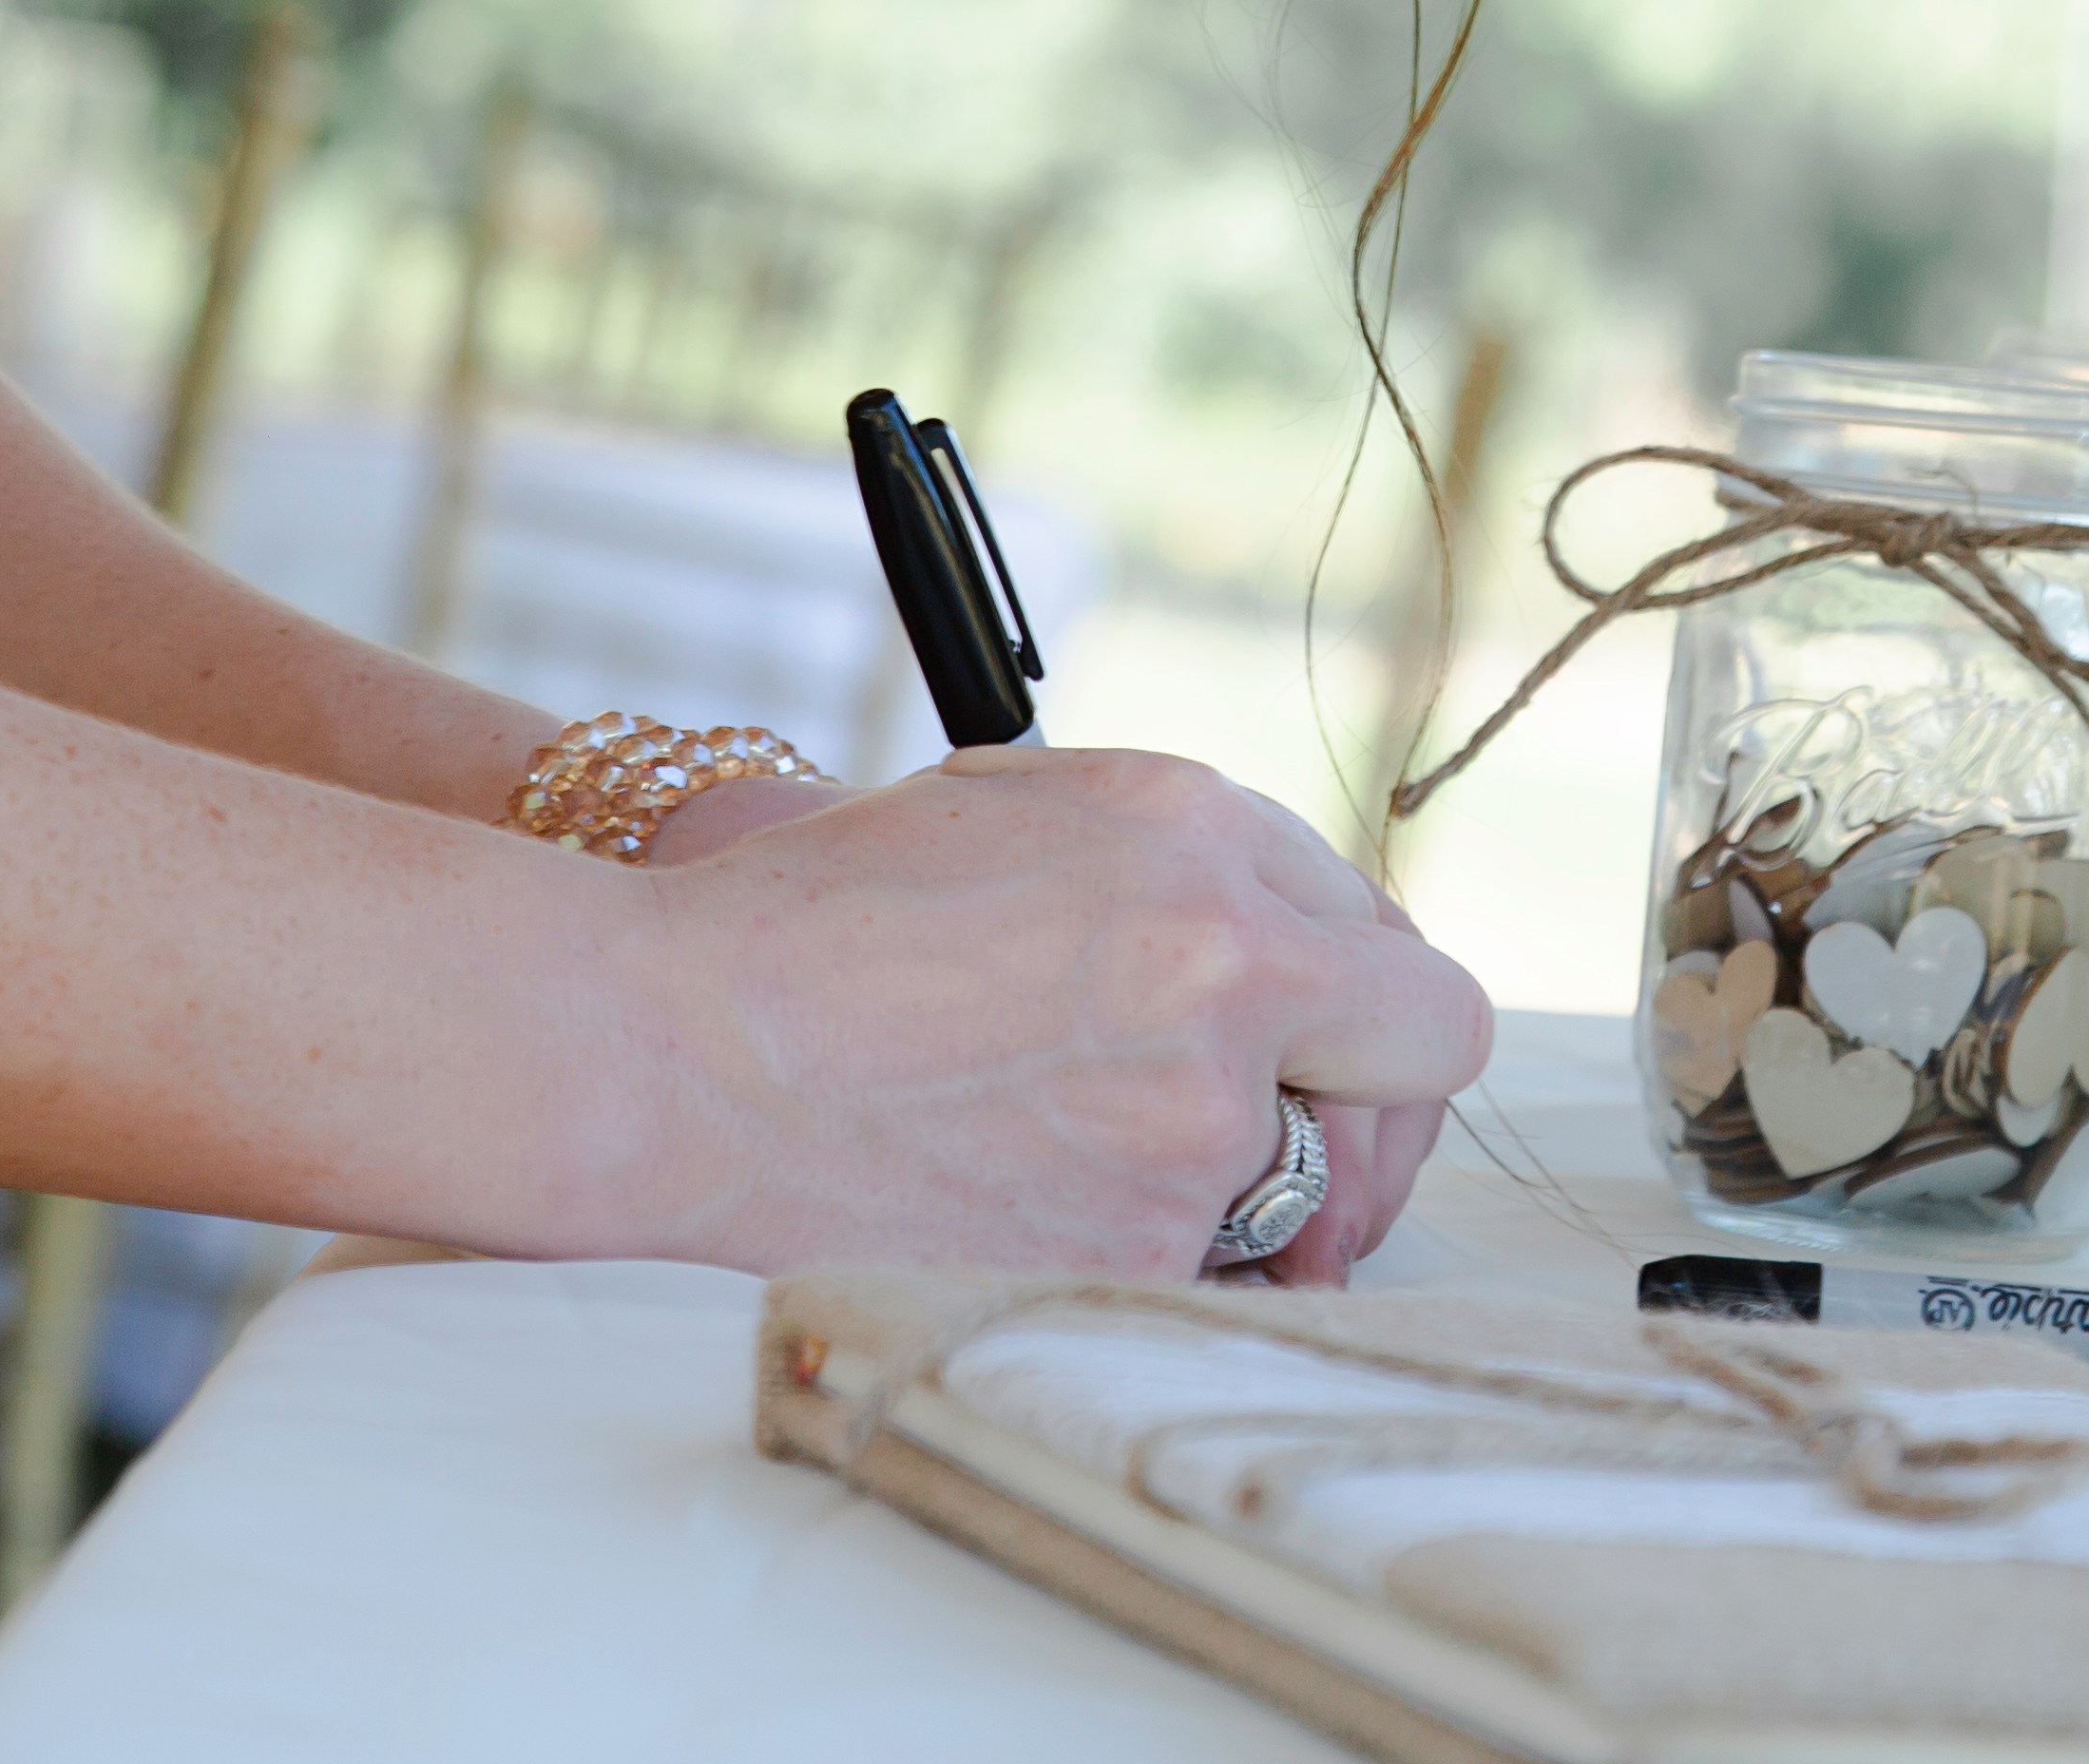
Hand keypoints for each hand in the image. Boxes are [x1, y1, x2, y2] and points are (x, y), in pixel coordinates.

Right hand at [617, 745, 1490, 1279]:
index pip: (1400, 947)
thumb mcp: (1022, 813)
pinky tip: (1039, 1211)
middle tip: (1292, 1136)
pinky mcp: (1128, 1253)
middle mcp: (1222, 969)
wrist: (673, 1053)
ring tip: (1098, 1157)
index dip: (1367, 1005)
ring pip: (1308, 1187)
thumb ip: (1193, 861)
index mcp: (1197, 841)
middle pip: (1415, 1072)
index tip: (1325, 1041)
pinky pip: (1210, 1275)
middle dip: (1367, 1110)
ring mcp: (1186, 1125)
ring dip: (1244, 1185)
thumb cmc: (814, 927)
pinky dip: (1149, 1257)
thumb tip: (1307, 937)